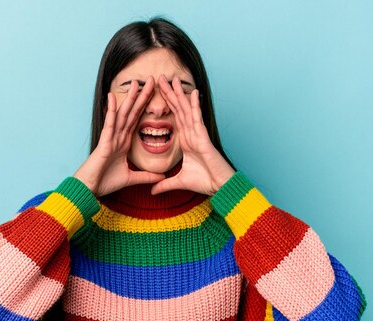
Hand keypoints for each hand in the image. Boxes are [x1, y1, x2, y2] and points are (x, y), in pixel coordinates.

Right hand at [73, 76, 165, 196]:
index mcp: (124, 143)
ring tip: (136, 82)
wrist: (89, 190)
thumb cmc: (105, 182)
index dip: (145, 107)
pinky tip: (113, 97)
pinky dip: (112, 111)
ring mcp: (110, 138)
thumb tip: (162, 177)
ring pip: (122, 114)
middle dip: (141, 97)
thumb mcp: (131, 179)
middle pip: (132, 113)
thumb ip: (146, 176)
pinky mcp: (104, 143)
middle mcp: (118, 137)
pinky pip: (109, 124)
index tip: (155, 94)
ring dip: (129, 98)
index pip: (137, 120)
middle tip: (151, 80)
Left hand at [150, 74, 234, 195]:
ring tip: (173, 79)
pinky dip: (195, 106)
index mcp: (186, 141)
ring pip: (187, 111)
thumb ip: (165, 185)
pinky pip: (198, 120)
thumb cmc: (205, 182)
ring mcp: (198, 134)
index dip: (166, 105)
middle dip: (170, 94)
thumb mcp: (179, 182)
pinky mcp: (204, 138)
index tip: (156, 93)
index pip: (174, 118)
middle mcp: (192, 134)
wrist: (220, 187)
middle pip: (179, 109)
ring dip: (180, 94)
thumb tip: (152, 191)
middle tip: (160, 78)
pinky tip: (193, 93)